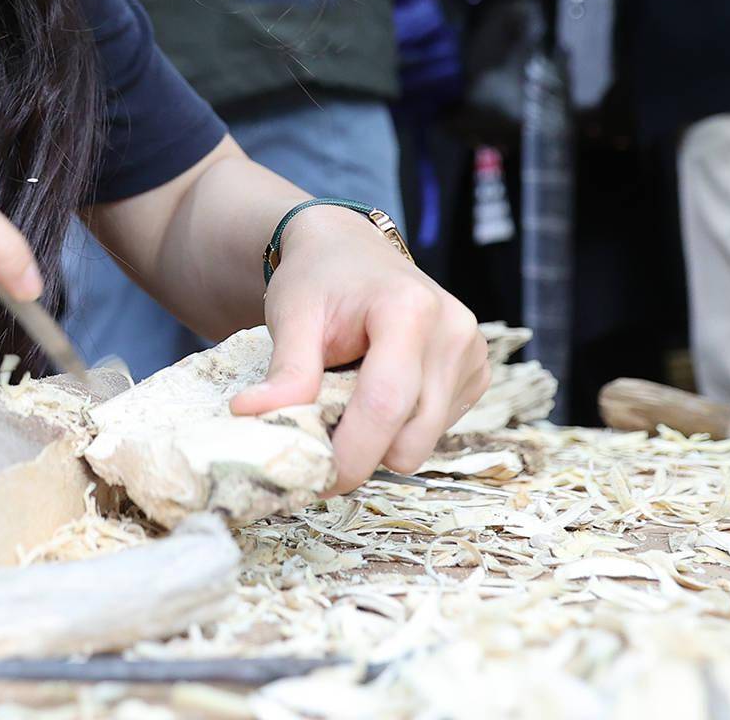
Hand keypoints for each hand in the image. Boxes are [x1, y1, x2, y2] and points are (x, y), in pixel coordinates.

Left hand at [230, 208, 490, 491]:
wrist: (351, 250)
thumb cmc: (319, 279)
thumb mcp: (293, 316)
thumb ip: (285, 371)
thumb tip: (252, 415)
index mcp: (409, 310)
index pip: (385, 404)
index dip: (351, 453)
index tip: (316, 478)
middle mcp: (453, 331)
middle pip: (413, 434)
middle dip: (365, 453)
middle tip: (322, 438)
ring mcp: (472, 352)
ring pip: (427, 439)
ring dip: (384, 440)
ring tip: (350, 401)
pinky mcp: (477, 371)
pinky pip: (439, 427)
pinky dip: (405, 425)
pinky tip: (380, 390)